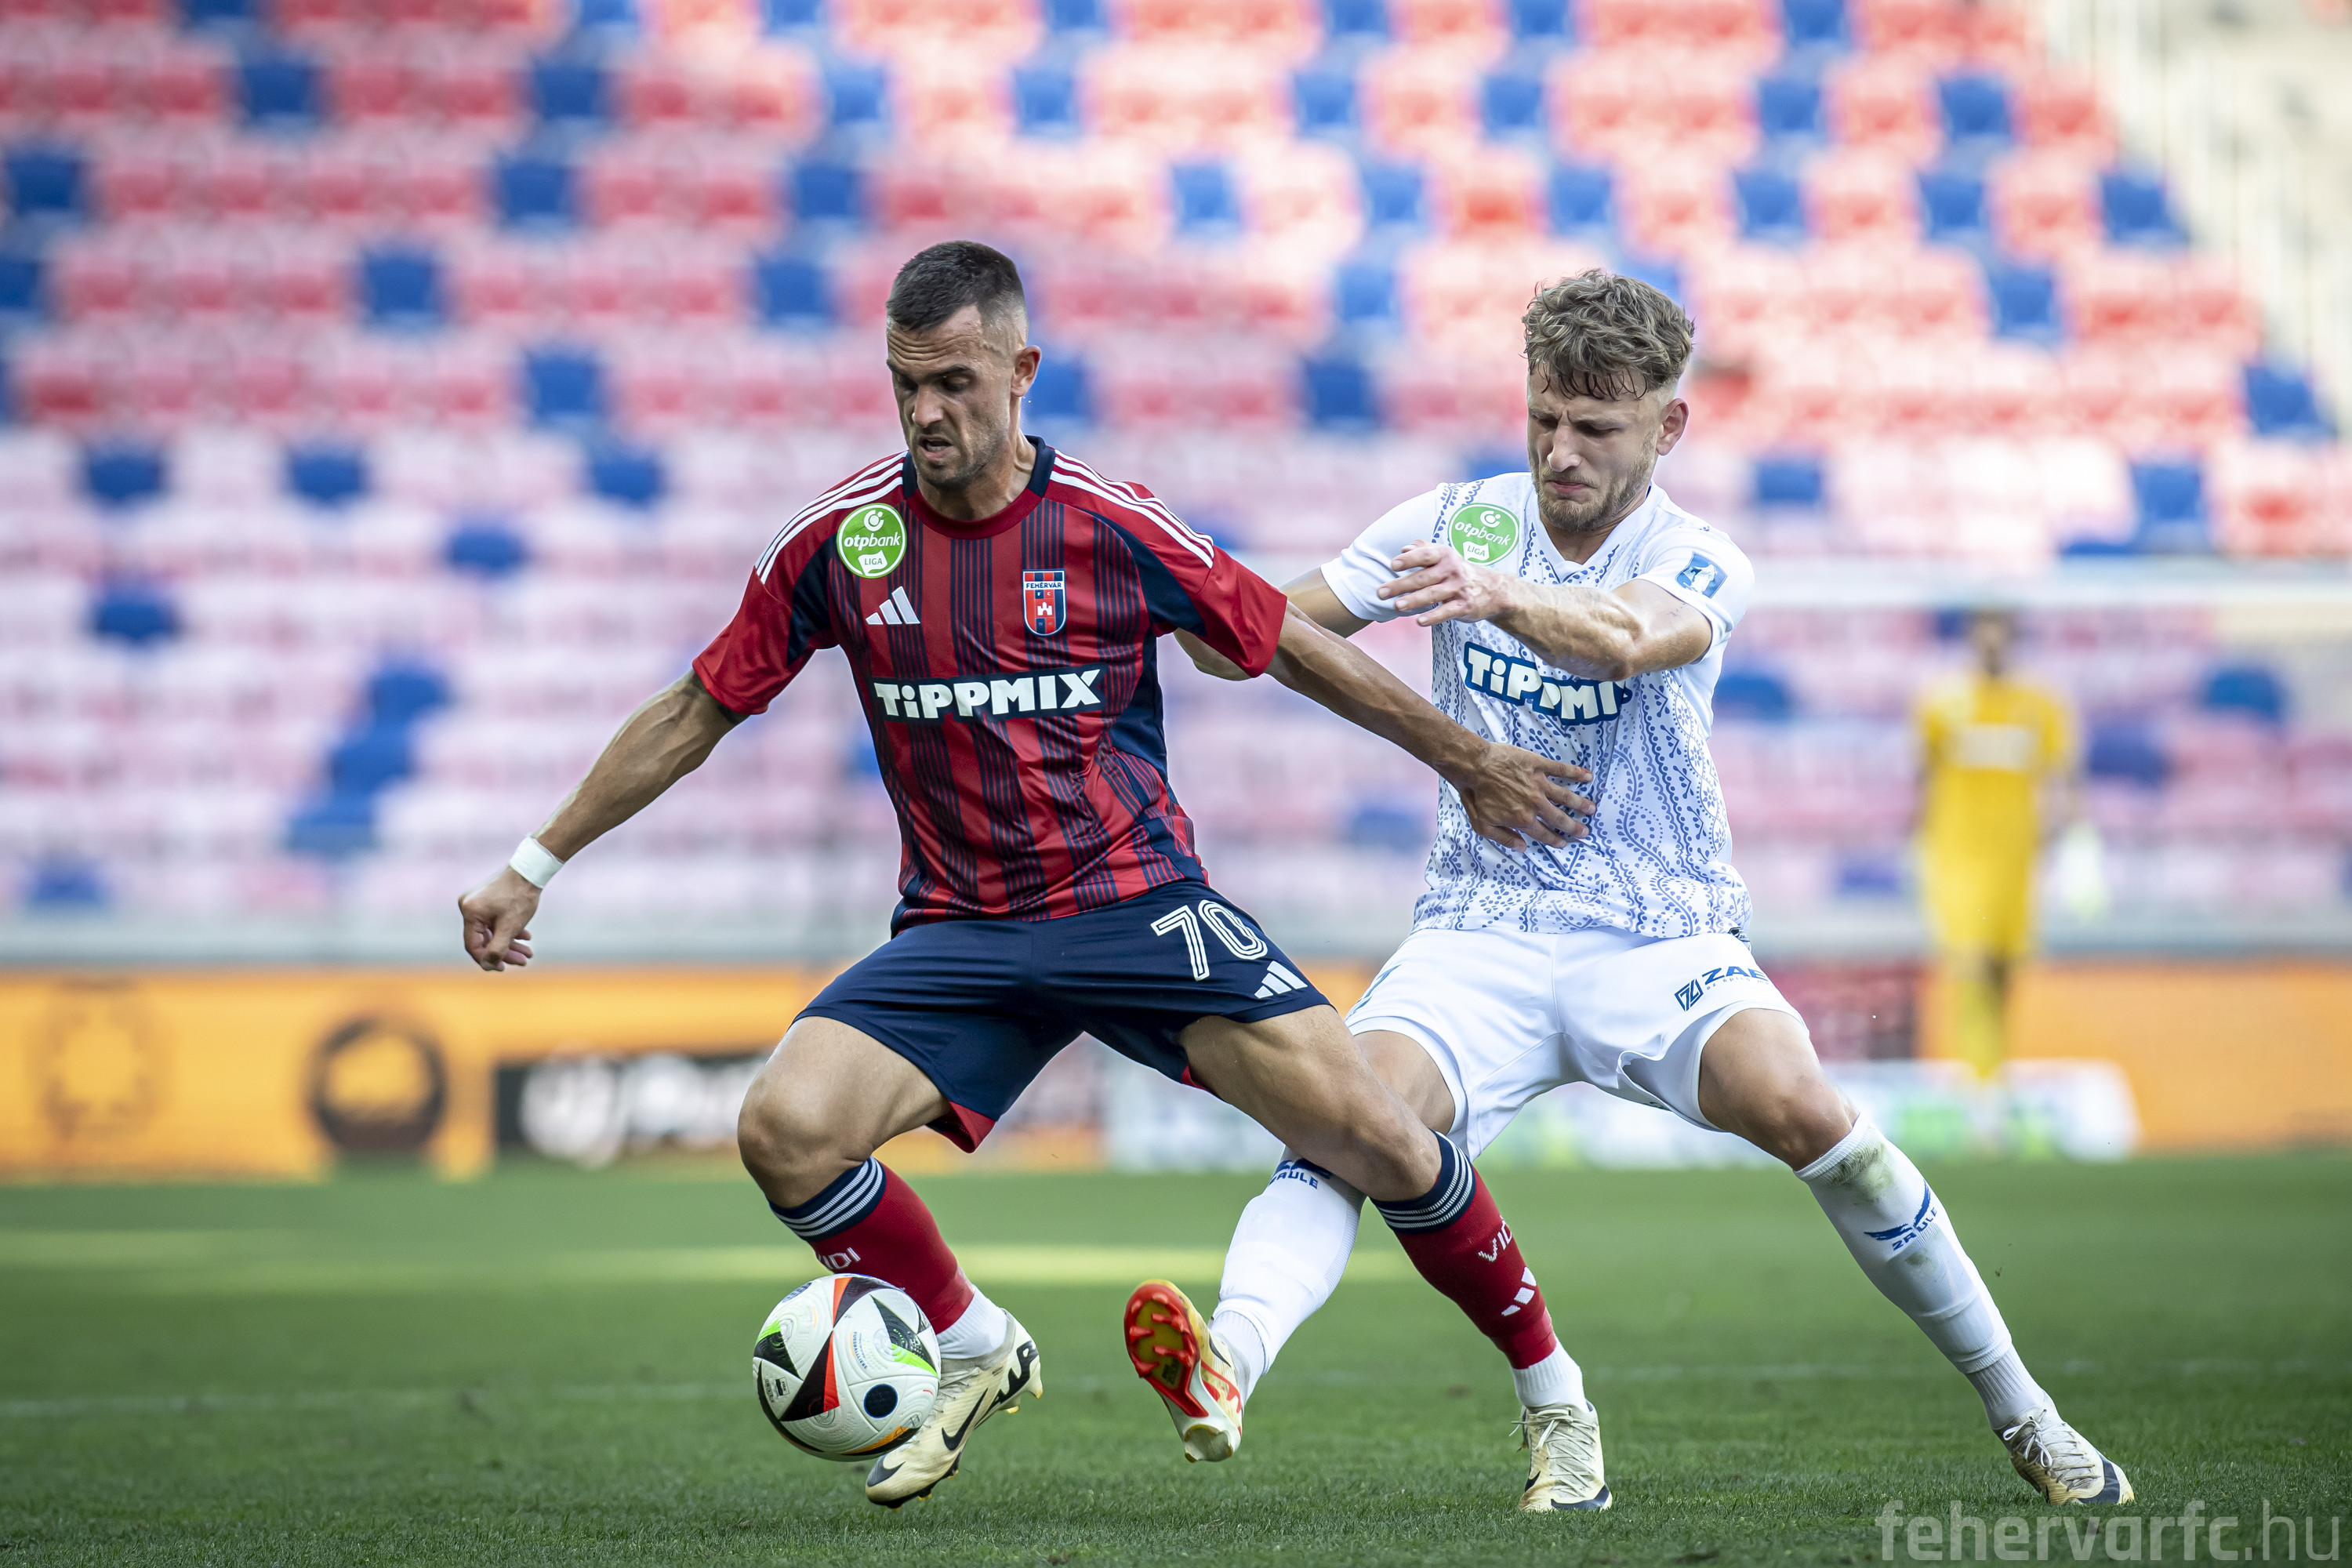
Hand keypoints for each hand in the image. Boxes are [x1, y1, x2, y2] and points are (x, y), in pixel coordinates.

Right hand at [460, 867, 540, 971]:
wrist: (531, 870)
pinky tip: (526, 936)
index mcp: (469, 912)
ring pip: (492, 931)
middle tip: (523, 961)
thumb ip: (497, 949)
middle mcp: (468, 906)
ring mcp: (477, 902)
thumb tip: (487, 966)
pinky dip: (509, 930)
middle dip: (505, 951)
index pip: (473, 945)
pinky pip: (495, 921)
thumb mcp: (509, 928)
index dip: (487, 960)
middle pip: (484, 938)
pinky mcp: (487, 900)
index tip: (503, 968)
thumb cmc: (520, 897)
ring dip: (510, 943)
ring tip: (528, 953)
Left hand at [1376, 540, 1518, 626]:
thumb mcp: (1446, 556)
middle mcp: (1452, 570)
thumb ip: (1424, 549)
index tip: (1393, 565)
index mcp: (1445, 555)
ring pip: (1432, 595)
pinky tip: (1419, 621)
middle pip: (1423, 577)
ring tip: (1396, 606)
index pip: (1425, 555)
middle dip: (1401, 585)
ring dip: (1413, 601)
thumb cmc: (1460, 572)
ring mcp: (1458, 588)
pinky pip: (1446, 612)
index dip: (1409, 559)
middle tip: (1381, 592)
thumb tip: (1404, 547)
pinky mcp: (1464, 606)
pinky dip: (1433, 617)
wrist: (1493, 590)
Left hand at [1451, 742, 1594, 849]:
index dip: (1555, 840)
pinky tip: (1587, 776)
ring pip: (1565, 796)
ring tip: (1592, 808)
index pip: (1543, 833)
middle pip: (1559, 818)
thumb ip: (1504, 839)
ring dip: (1580, 803)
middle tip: (1585, 831)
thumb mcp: (1483, 826)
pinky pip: (1561, 769)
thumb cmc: (1474, 796)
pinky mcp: (1538, 765)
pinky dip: (1575, 773)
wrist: (1472, 766)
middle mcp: (1535, 804)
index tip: (1564, 843)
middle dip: (1574, 827)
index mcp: (1522, 819)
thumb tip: (1522, 848)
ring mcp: (1539, 784)